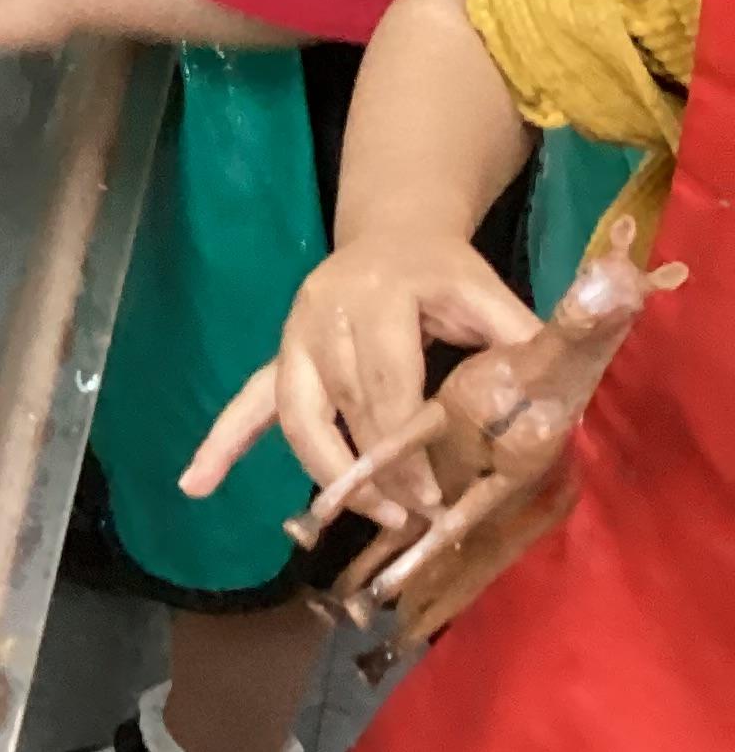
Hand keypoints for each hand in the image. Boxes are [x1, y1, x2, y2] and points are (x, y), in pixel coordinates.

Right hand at [179, 233, 540, 521]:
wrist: (394, 233)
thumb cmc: (448, 274)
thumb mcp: (490, 295)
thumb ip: (522, 340)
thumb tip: (556, 391)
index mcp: (379, 293)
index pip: (387, 380)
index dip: (407, 442)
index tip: (434, 498)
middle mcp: (325, 310)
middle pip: (344, 403)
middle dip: (376, 467)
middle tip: (413, 518)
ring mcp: (295, 333)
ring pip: (297, 412)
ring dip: (326, 470)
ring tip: (363, 513)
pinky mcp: (281, 354)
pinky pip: (248, 401)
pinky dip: (223, 442)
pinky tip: (195, 483)